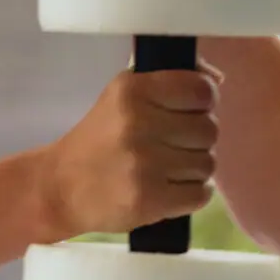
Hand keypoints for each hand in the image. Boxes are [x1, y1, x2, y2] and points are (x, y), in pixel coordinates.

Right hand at [39, 61, 220, 238]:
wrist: (62, 185)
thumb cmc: (100, 136)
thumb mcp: (123, 95)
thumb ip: (170, 80)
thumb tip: (217, 79)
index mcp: (133, 90)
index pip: (201, 90)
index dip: (203, 102)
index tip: (189, 111)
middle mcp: (138, 123)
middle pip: (209, 129)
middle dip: (197, 139)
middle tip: (173, 144)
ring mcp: (144, 164)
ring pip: (208, 163)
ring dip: (194, 168)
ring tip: (166, 168)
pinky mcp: (149, 200)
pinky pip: (202, 194)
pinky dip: (192, 193)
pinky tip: (169, 188)